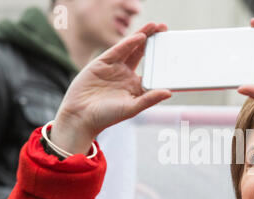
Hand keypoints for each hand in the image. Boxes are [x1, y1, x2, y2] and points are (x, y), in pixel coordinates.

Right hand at [51, 23, 171, 155]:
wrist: (81, 116)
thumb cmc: (107, 116)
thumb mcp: (132, 108)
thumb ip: (150, 99)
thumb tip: (169, 92)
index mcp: (136, 87)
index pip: (151, 70)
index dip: (160, 59)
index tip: (172, 49)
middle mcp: (126, 75)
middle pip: (142, 54)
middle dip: (153, 41)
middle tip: (165, 28)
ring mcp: (114, 68)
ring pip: (131, 49)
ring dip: (143, 36)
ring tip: (155, 26)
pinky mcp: (102, 63)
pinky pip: (118, 50)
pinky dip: (129, 43)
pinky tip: (140, 36)